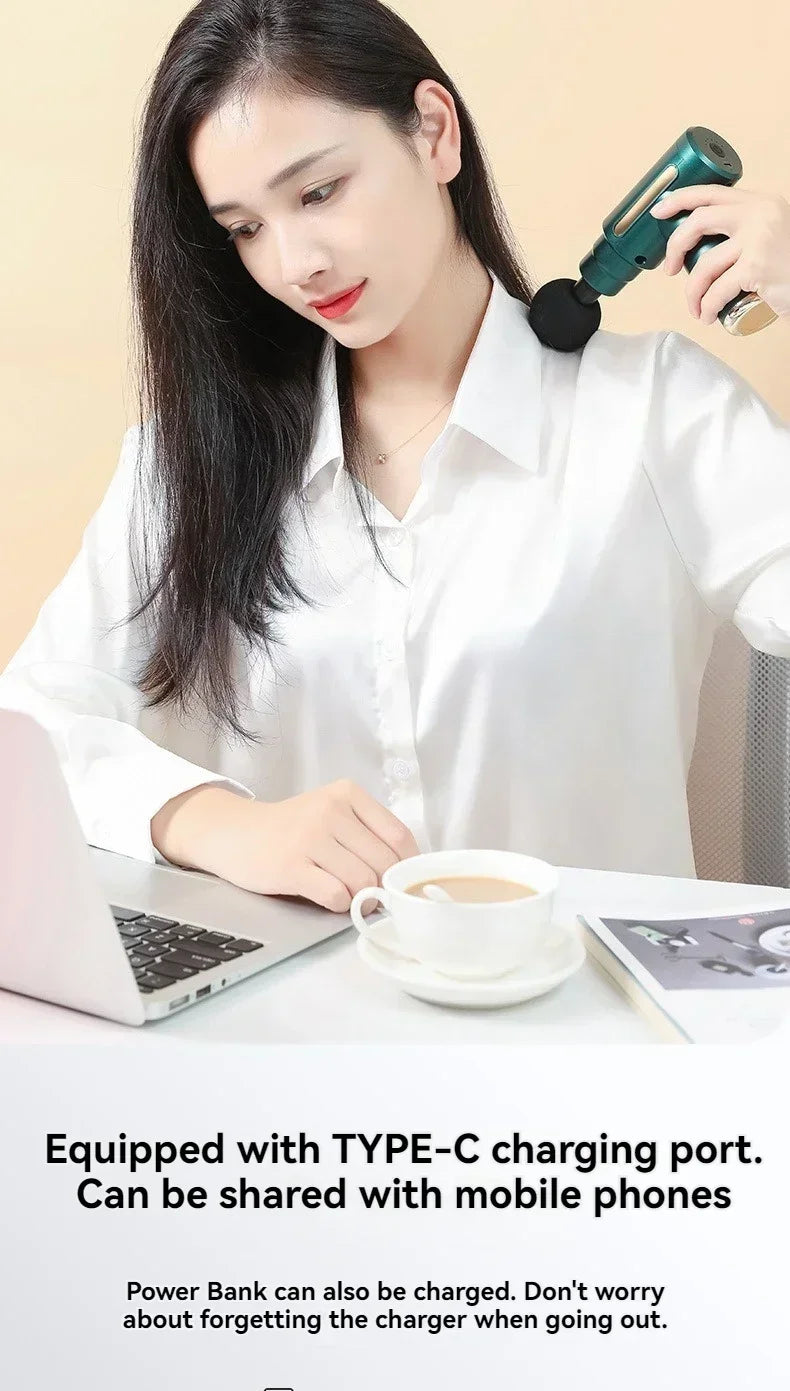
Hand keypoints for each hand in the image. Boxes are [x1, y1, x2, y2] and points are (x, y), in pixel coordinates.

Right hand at [151, 779, 418, 911]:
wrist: (235, 833)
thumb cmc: (291, 828)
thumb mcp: (332, 813)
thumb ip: (367, 833)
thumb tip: (406, 872)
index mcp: (347, 794)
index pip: (399, 836)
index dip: (407, 865)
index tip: (403, 881)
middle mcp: (330, 811)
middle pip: (383, 862)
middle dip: (384, 886)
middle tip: (374, 895)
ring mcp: (309, 837)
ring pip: (362, 881)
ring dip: (361, 897)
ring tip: (349, 896)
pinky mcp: (291, 866)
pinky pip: (335, 895)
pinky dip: (339, 905)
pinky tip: (328, 897)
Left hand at [650, 185, 789, 322]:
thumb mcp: (772, 234)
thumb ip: (747, 230)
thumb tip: (705, 240)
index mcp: (759, 203)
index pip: (711, 192)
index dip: (679, 199)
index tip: (659, 211)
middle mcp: (758, 215)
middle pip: (698, 221)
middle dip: (675, 247)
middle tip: (670, 270)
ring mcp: (757, 240)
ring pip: (704, 265)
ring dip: (692, 293)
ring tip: (697, 308)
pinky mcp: (756, 268)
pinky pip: (717, 290)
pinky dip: (707, 307)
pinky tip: (709, 316)